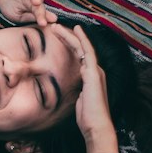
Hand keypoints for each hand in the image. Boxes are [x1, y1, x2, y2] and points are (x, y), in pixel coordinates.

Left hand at [54, 23, 115, 145]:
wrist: (97, 126)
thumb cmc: (88, 118)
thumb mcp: (79, 102)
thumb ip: (78, 93)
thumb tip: (75, 92)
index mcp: (91, 77)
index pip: (80, 56)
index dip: (70, 45)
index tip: (59, 36)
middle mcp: (95, 71)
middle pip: (80, 48)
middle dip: (68, 36)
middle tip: (54, 26)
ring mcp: (96, 71)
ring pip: (83, 47)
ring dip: (70, 35)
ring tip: (56, 26)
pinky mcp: (94, 73)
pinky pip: (87, 52)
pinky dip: (81, 40)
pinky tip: (75, 31)